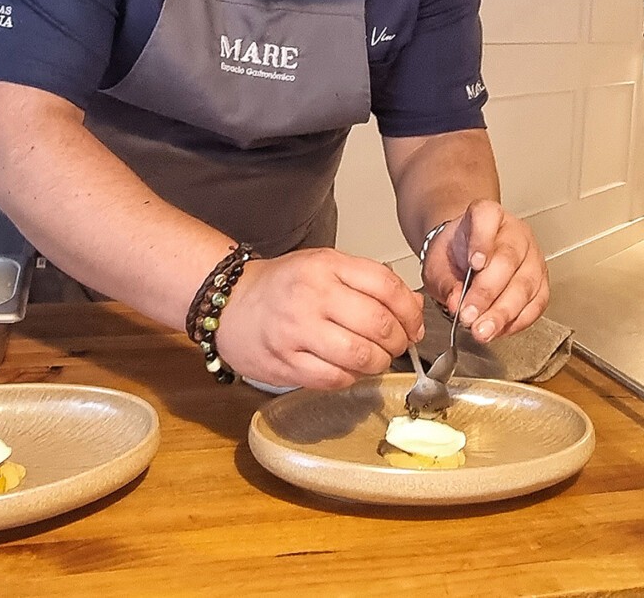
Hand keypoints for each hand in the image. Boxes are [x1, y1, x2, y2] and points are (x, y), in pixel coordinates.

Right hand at [215, 248, 424, 389]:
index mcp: (325, 266)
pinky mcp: (286, 362)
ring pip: (361, 356)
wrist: (230, 304)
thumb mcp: (325, 267)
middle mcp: (312, 295)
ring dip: (378, 363)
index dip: (410, 310)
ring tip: (373, 358)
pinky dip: (351, 377)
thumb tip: (413, 309)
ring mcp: (297, 331)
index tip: (413, 323)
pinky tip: (347, 368)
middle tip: (398, 345)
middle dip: (399, 341)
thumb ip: (368, 283)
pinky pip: (336, 378)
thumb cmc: (282, 286)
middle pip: (379, 324)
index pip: (386, 285)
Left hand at [421, 200, 548, 343]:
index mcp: (486, 215)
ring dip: (503, 313)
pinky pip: (536, 303)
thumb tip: (455, 301)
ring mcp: (532, 256)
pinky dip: (517, 321)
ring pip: (525, 285)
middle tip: (468, 316)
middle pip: (508, 260)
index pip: (487, 218)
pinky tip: (499, 330)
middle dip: (487, 293)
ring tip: (483, 331)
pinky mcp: (541, 281)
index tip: (474, 264)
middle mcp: (515, 233)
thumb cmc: (454, 255)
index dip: (482, 241)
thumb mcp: (437, 263)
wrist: (465, 257)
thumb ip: (444, 281)